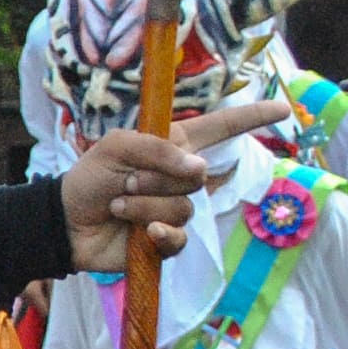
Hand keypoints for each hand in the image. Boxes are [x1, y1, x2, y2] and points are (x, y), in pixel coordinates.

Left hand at [57, 103, 290, 274]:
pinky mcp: (167, 239)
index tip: (283, 108)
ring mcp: (175, 209)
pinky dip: (160, 233)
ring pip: (184, 206)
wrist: (64, 223)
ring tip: (119, 206)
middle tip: (125, 182)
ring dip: (145, 205)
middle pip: (199, 174)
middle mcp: (180, 176)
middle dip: (156, 178)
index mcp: (173, 146)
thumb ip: (157, 149)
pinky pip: (180, 236)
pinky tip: (143, 233)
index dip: (252, 118)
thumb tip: (199, 169)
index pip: (221, 128)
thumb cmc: (89, 180)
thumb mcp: (116, 148)